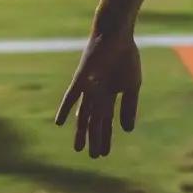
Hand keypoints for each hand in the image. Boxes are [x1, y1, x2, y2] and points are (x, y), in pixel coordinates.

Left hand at [56, 24, 140, 157]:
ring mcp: (87, 89)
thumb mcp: (132, 85)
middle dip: (95, 139)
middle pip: (95, 121)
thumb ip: (129, 107)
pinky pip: (71, 97)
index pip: (107, 121)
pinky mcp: (80, 80)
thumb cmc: (126, 57)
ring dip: (81, 131)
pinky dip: (66, 109)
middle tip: (94, 156)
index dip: (107, 136)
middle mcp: (97, 95)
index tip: (105, 154)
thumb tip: (128, 131)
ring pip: (84, 114)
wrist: (117, 36)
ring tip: (78, 149)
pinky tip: (60, 123)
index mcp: (111, 95)